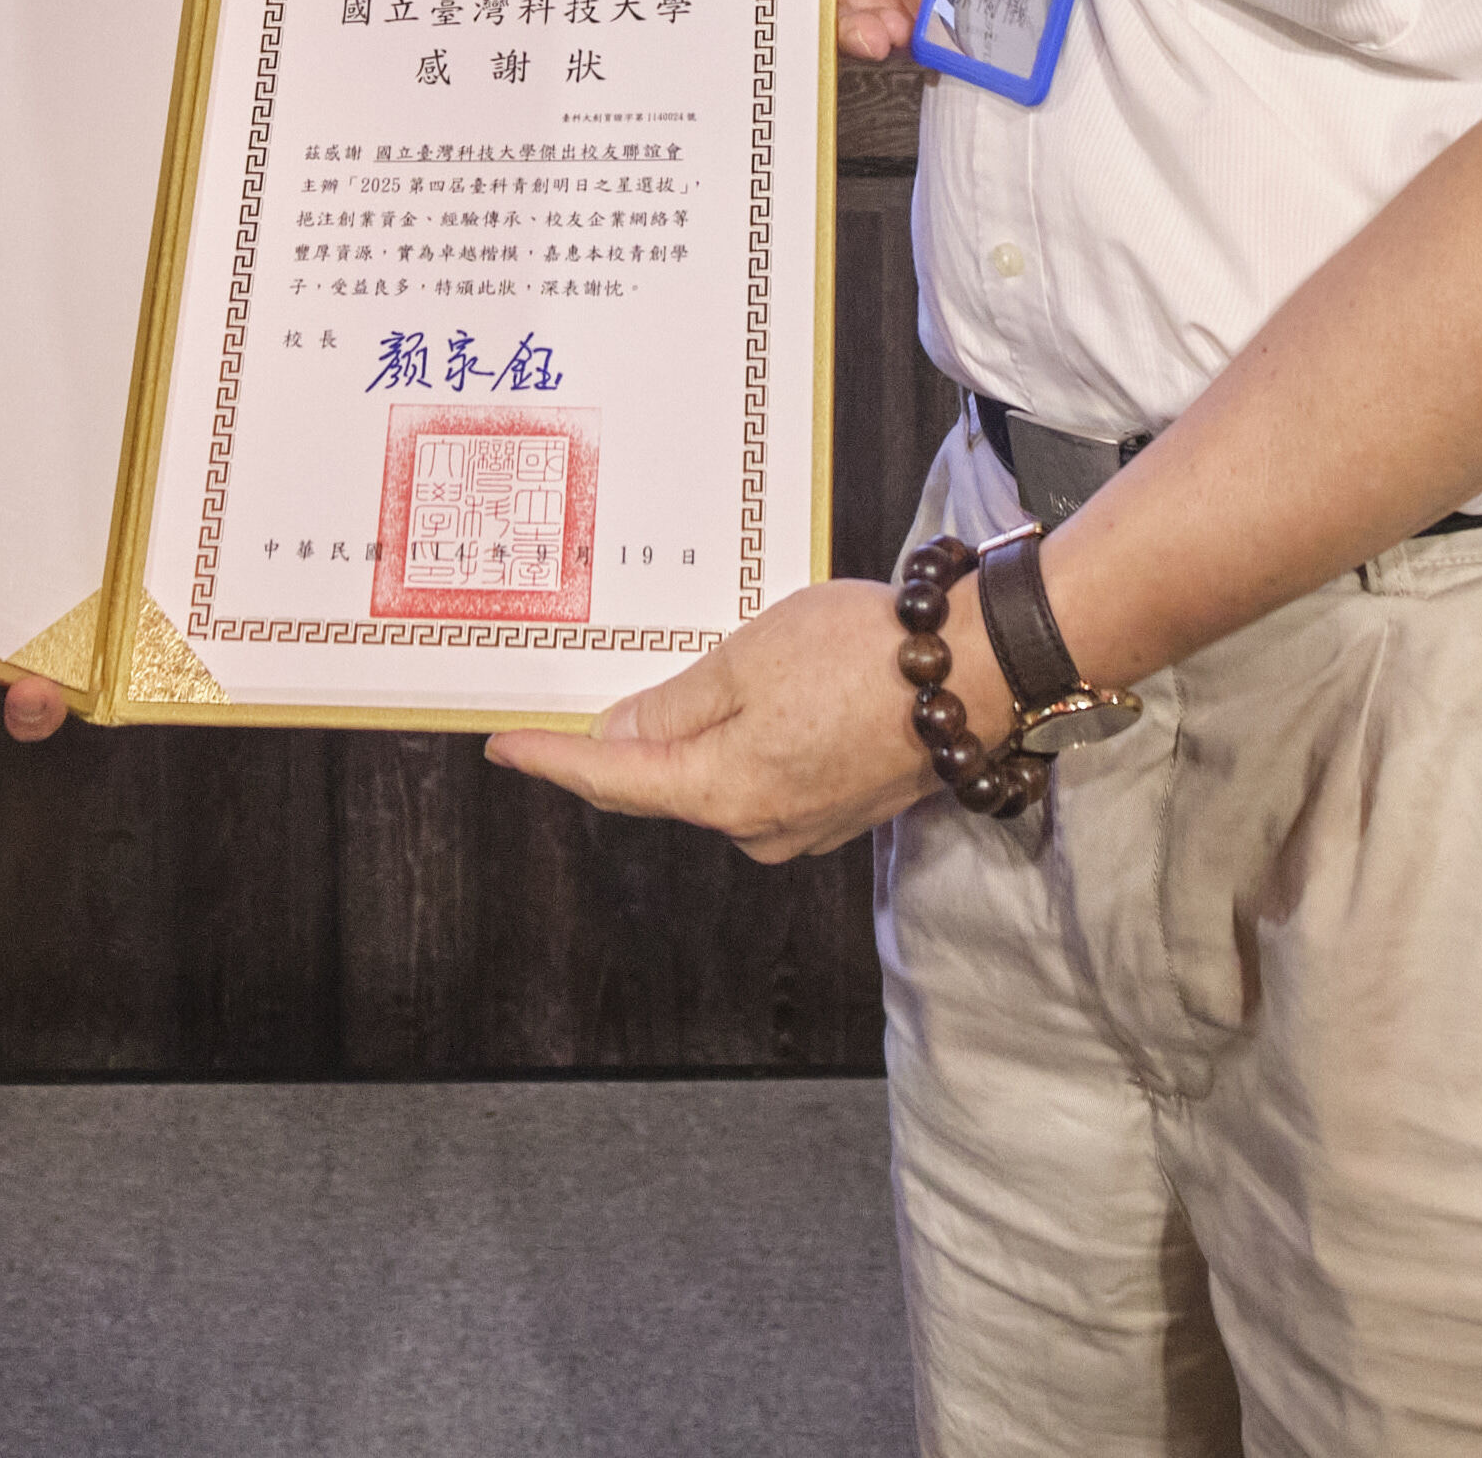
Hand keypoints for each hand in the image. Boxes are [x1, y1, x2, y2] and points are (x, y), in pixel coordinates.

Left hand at [483, 575, 1011, 862]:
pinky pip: (763, 779)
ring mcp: (804, 825)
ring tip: (664, 684)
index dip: (552, 760)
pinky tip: (743, 702)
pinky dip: (739, 745)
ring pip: (715, 782)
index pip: (612, 780)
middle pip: (662, 786)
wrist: (977, 669)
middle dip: (615, 749)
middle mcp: (759, 827)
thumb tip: (617, 733)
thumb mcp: (747, 659)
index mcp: (724, 791)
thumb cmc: (863, 653)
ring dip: (686, 742)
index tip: (504, 746)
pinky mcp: (840, 807)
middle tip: (569, 707)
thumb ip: (676, 704)